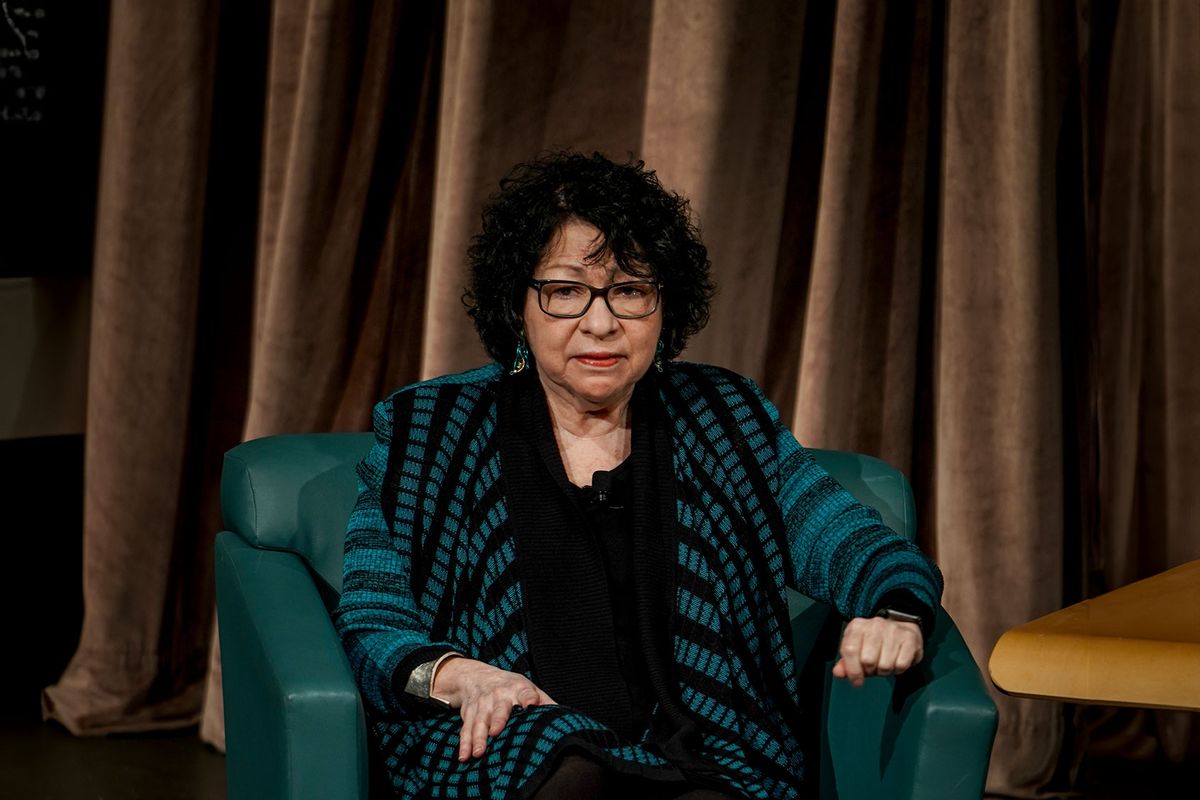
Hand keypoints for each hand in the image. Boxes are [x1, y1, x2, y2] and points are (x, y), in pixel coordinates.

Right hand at [431, 657, 555, 760]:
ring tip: (478, 753)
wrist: (477, 676)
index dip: (529, 698)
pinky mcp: (469, 714)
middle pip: (498, 708)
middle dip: (497, 719)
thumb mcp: (528, 688)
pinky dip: (464, 743)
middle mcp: (499, 695)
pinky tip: (464, 757)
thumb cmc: (510, 687)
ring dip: (477, 737)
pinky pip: (466, 729)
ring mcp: (482, 704)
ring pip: (479, 721)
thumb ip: (544, 702)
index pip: (526, 692)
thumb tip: (566, 719)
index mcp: (518, 688)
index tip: (531, 704)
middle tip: (495, 732)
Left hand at [832, 616, 922, 687]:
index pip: (850, 650)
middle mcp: (875, 625)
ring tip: (886, 663)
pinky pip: (901, 665)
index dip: (852, 671)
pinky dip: (898, 669)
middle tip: (874, 668)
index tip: (857, 682)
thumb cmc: (875, 642)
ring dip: (885, 671)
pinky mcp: (909, 638)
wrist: (900, 625)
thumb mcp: (857, 647)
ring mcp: (893, 630)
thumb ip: (846, 662)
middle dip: (871, 671)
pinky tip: (897, 661)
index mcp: (857, 626)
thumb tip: (838, 673)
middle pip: (868, 661)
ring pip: (885, 665)